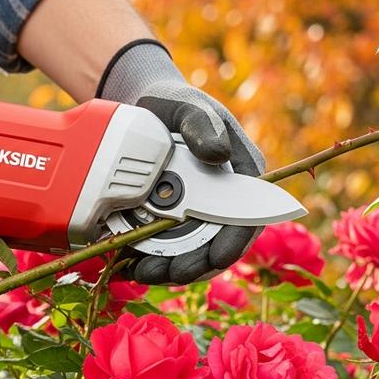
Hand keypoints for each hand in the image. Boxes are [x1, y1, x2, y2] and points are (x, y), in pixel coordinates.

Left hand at [97, 39, 265, 283]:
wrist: (144, 109)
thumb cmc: (175, 104)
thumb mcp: (189, 106)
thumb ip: (203, 125)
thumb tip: (219, 154)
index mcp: (243, 175)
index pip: (250, 219)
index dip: (235, 243)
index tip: (216, 258)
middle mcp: (225, 201)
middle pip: (218, 246)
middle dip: (194, 267)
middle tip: (167, 274)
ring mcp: (198, 213)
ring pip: (192, 254)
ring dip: (169, 271)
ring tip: (140, 273)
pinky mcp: (172, 220)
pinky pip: (166, 248)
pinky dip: (150, 260)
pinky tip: (129, 265)